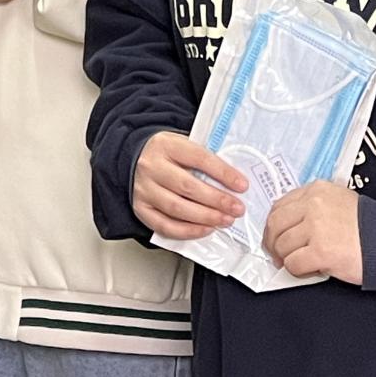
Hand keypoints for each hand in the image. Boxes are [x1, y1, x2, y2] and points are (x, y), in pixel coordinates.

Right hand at [131, 132, 247, 240]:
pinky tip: (206, 229)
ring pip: (177, 208)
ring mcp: (144, 189)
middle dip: (217, 200)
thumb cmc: (166, 155)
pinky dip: (188, 231)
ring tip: (225, 220)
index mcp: (166, 145)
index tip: (242, 185)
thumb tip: (234, 180)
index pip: (198, 158)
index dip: (222, 173)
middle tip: (237, 208)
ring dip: (206, 217)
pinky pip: (165, 226)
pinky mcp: (141, 209)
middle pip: (187, 186)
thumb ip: (204, 159)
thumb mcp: (182, 145)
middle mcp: (152, 166)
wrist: (134, 159)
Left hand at [263, 181, 363, 283]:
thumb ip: (313, 206)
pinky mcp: (321, 251)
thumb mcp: (338, 201)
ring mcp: (316, 228)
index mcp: (316, 191)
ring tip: (299, 263)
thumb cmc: (367, 226)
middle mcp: (313, 205)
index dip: (274, 225)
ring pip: (282, 245)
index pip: (280, 206)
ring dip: (287, 258)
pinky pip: (294, 263)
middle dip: (273, 243)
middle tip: (278, 255)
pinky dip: (297, 270)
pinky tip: (309, 270)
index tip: (275, 236)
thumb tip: (288, 225)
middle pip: (275, 225)